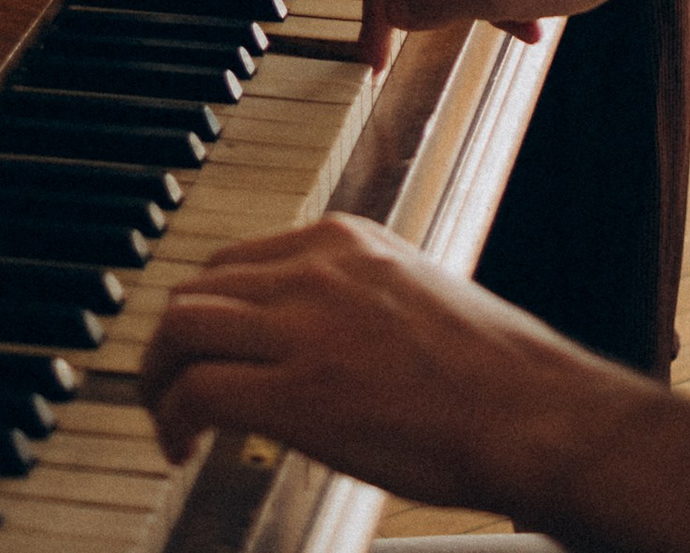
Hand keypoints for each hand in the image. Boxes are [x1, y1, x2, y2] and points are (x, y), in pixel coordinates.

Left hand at [141, 213, 632, 504]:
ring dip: (159, 376)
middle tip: (169, 386)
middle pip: (198, 287)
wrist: (530, 412)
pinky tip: (181, 448)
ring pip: (182, 328)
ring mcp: (303, 327)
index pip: (237, 258)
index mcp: (345, 241)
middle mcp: (314, 269)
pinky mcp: (296, 392)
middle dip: (171, 340)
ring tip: (166, 418)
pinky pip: (198, 391)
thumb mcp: (417, 295)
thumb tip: (327, 337)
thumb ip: (359, 299)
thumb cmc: (496, 373)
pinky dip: (172, 418)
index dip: (209, 308)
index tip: (205, 348)